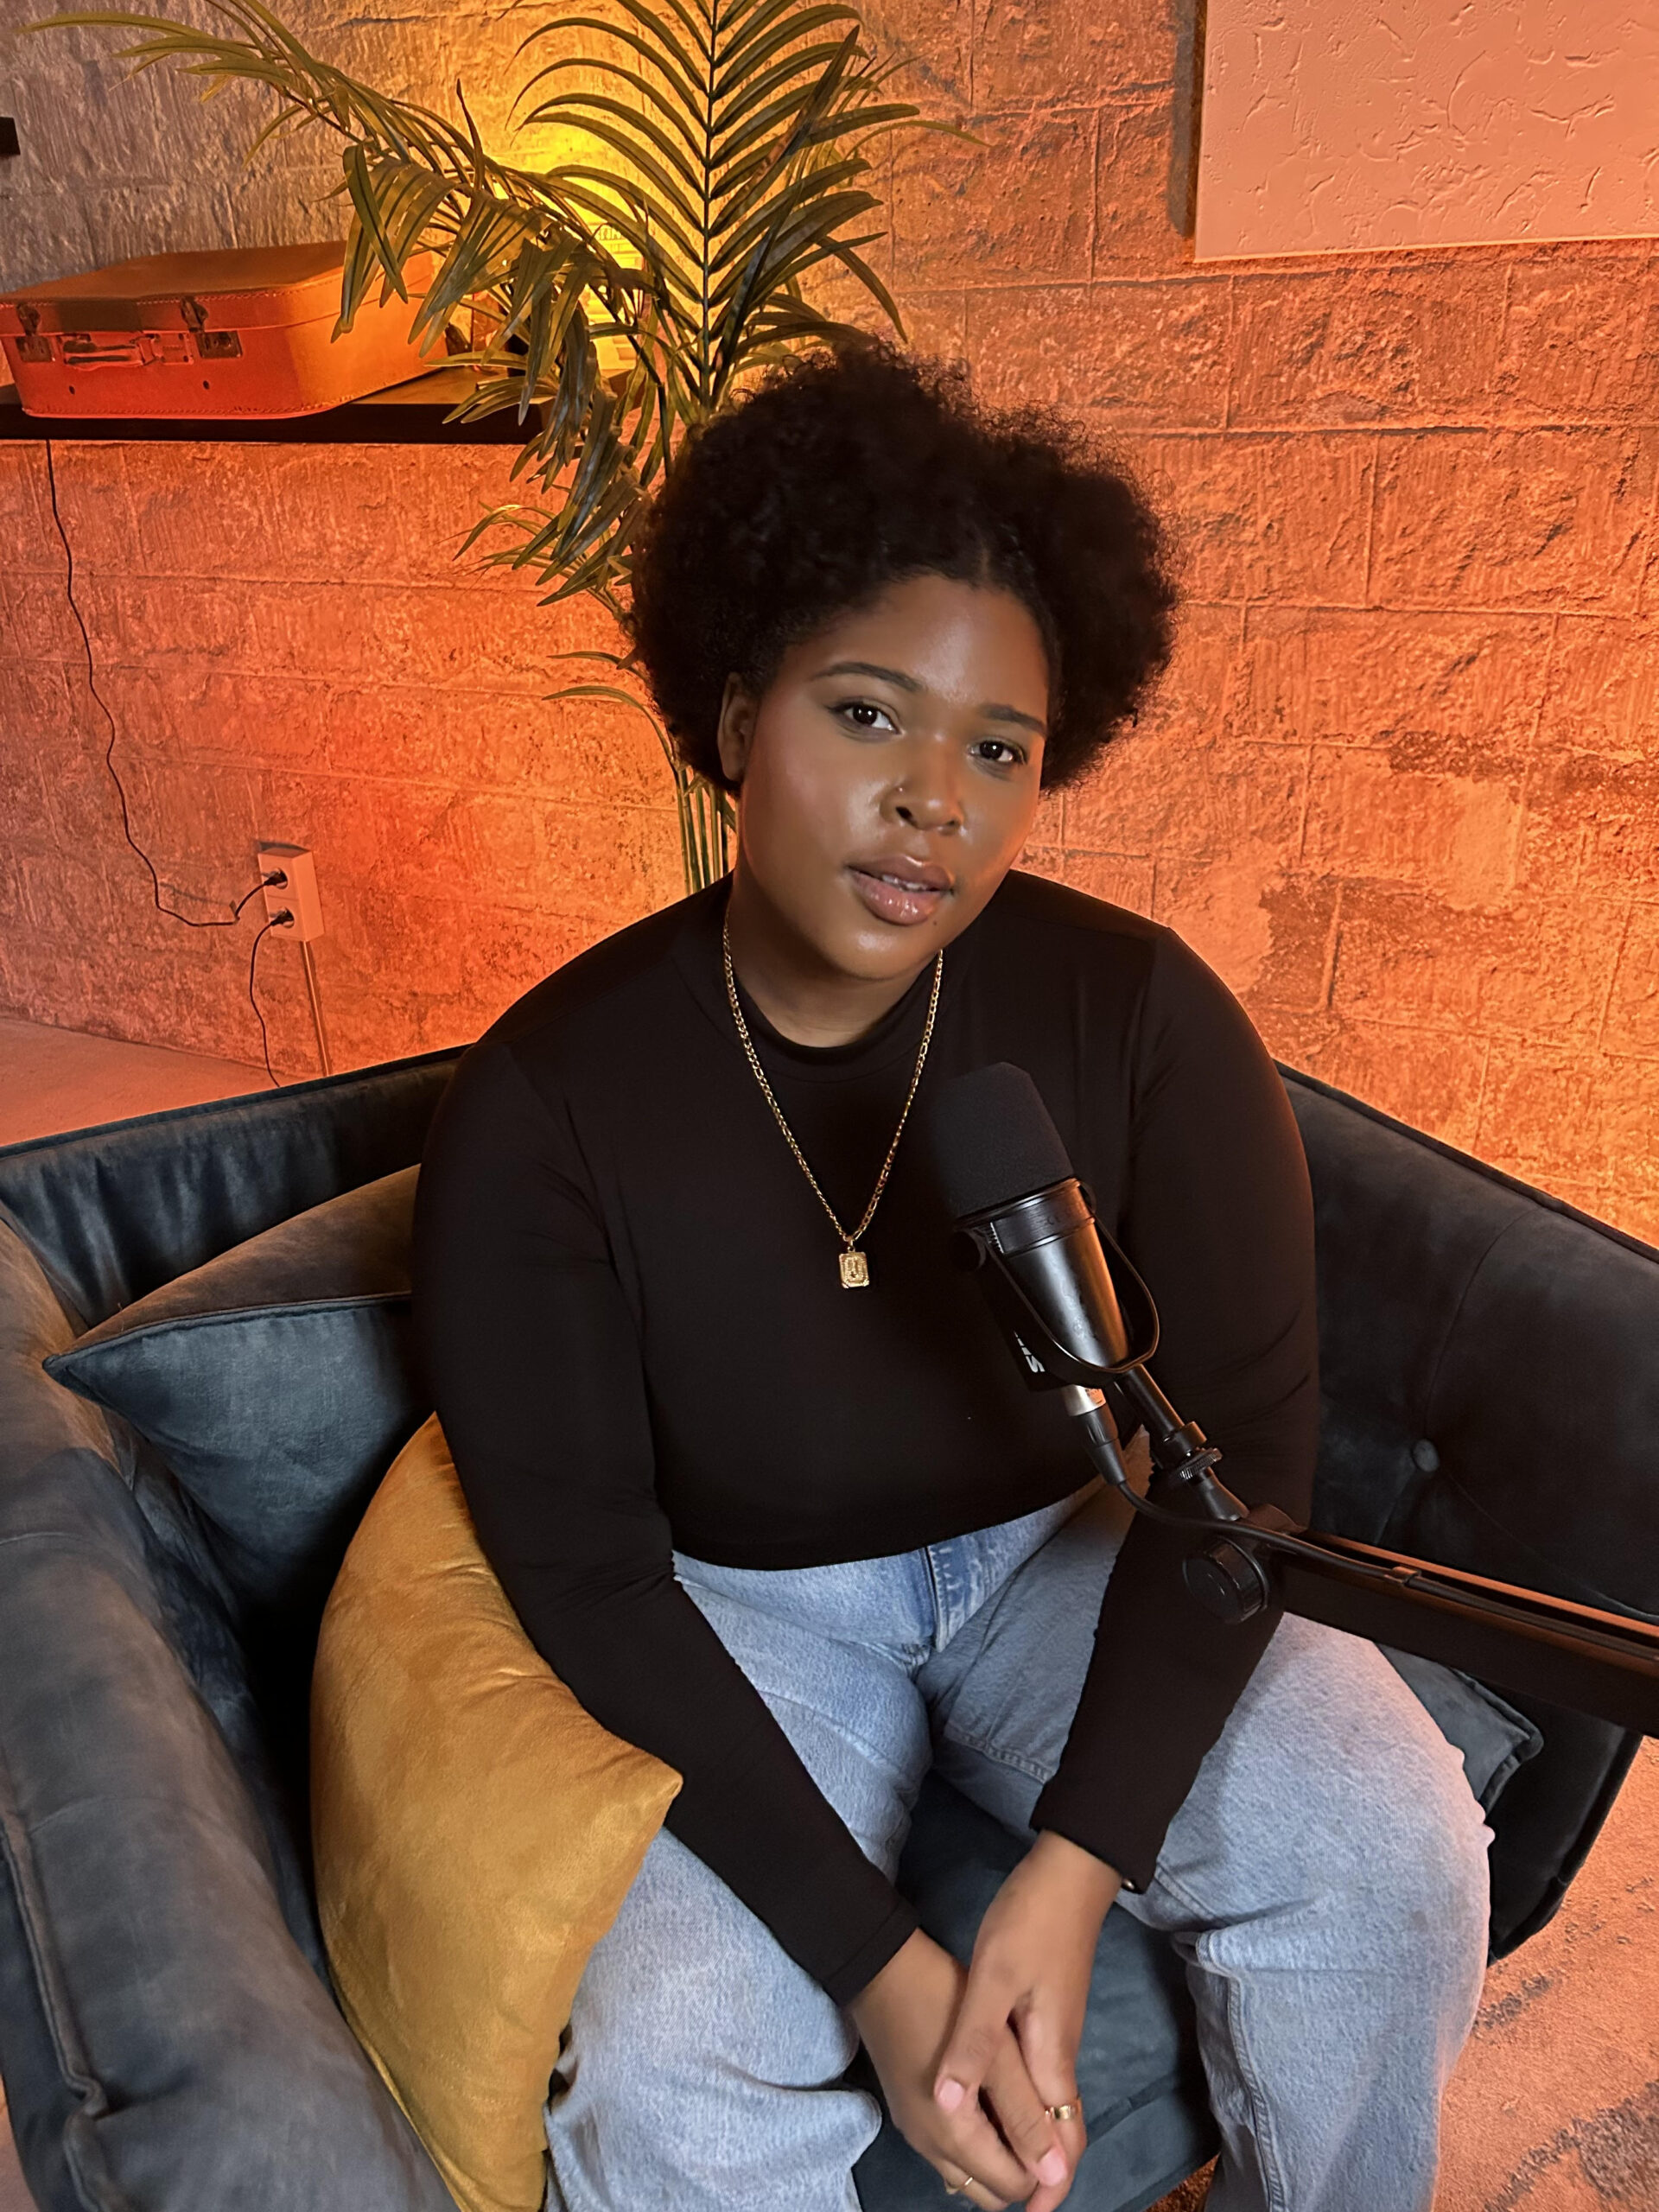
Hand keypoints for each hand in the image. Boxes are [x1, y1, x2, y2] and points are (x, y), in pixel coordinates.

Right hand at [850, 1927, 1066, 2207]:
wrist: (880, 1968)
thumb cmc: (943, 2003)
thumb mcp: (997, 2053)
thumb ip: (1026, 2115)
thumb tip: (1055, 2175)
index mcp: (953, 2137)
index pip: (1012, 2187)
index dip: (1043, 2168)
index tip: (1059, 2128)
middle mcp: (929, 2148)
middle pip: (990, 2190)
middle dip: (1022, 2166)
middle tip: (1040, 2116)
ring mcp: (915, 2131)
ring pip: (969, 2172)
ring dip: (998, 2153)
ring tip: (1018, 2105)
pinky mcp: (908, 2112)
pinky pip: (949, 2150)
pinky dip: (976, 2140)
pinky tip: (989, 2098)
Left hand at [932, 1832, 1121, 2211]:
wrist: (1069, 1871)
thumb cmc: (1032, 1921)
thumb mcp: (992, 1979)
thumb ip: (973, 2045)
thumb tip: (950, 2107)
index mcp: (1052, 2053)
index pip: (1059, 2140)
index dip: (1047, 2185)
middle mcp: (1062, 2051)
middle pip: (1061, 2130)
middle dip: (1040, 2172)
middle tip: (1006, 2200)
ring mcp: (1058, 2031)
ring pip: (1050, 2105)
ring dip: (1029, 2140)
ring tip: (992, 2163)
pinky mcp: (1048, 2012)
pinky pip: (1042, 2078)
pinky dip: (1025, 2106)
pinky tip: (995, 2102)